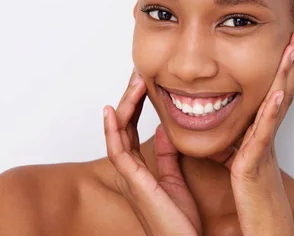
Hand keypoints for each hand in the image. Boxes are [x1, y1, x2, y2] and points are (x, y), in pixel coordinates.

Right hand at [103, 69, 201, 235]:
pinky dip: (113, 130)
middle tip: (138, 72)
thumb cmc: (181, 221)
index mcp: (140, 168)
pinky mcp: (135, 184)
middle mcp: (130, 170)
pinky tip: (112, 110)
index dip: (136, 103)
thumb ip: (167, 155)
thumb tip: (163, 130)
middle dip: (129, 97)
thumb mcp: (175, 179)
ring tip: (134, 81)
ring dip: (125, 105)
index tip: (144, 81)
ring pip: (119, 133)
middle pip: (123, 125)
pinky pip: (118, 152)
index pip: (133, 127)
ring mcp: (130, 176)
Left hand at [210, 30, 293, 235]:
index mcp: (258, 134)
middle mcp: (266, 136)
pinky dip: (273, 110)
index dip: (276, 67)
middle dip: (288, 61)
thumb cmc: (252, 201)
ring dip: (287, 74)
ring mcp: (264, 147)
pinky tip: (279, 91)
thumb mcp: (236, 161)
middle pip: (281, 90)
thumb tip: (217, 122)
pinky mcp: (255, 163)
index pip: (269, 92)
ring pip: (278, 104)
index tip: (282, 43)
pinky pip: (265, 133)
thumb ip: (230, 139)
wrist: (265, 229)